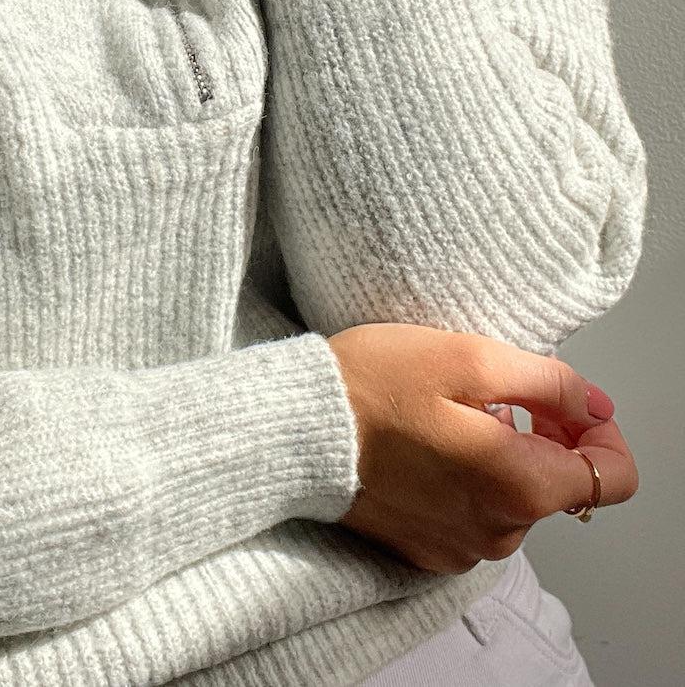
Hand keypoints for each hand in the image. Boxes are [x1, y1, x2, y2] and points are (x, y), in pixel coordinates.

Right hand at [326, 323, 638, 574]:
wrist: (293, 426)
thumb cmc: (373, 384)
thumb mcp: (470, 357)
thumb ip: (550, 382)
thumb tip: (595, 406)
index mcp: (518, 486)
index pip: (612, 478)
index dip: (602, 431)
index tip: (568, 401)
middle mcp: (497, 532)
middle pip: (558, 484)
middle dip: (540, 435)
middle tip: (490, 392)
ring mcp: (460, 547)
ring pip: (513, 497)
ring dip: (499, 455)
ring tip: (447, 415)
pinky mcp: (425, 549)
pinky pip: (473, 513)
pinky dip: (465, 479)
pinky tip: (426, 444)